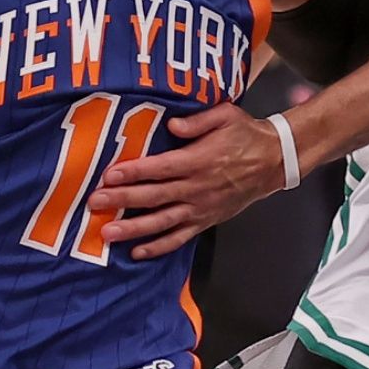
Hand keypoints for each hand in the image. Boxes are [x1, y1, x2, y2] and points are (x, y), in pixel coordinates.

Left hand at [81, 104, 288, 259]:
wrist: (273, 162)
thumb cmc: (246, 135)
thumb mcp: (227, 116)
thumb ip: (198, 121)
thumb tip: (172, 125)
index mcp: (199, 161)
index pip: (160, 168)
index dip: (134, 171)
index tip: (109, 174)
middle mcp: (197, 188)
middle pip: (154, 197)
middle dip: (122, 200)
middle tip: (95, 202)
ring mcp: (201, 208)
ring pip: (162, 222)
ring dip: (134, 228)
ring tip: (108, 233)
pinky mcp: (206, 221)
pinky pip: (180, 237)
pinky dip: (159, 247)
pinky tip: (137, 252)